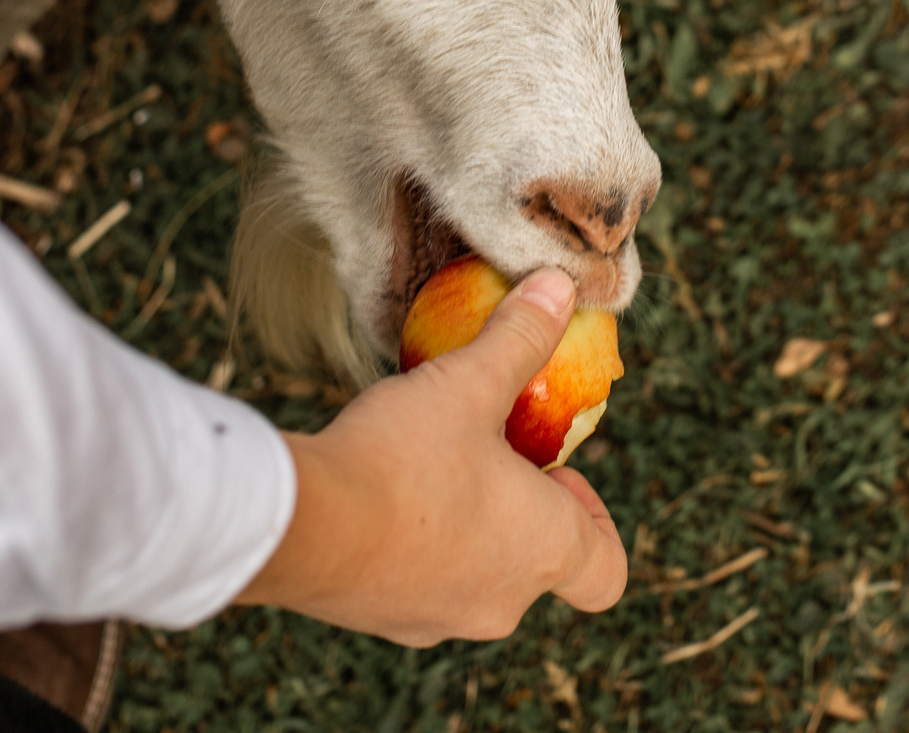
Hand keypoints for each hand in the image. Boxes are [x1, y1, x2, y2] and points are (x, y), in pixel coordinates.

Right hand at [232, 268, 626, 643]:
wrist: (302, 526)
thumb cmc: (404, 457)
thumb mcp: (468, 383)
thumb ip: (520, 338)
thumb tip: (561, 285)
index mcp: (544, 551)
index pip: (607, 571)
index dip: (598, 519)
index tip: (558, 473)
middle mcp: (503, 604)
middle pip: (539, 565)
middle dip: (523, 508)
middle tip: (488, 451)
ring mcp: (439, 622)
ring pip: (477, 577)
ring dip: (468, 527)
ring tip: (429, 463)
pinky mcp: (384, 621)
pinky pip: (418, 584)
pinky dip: (413, 545)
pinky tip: (376, 493)